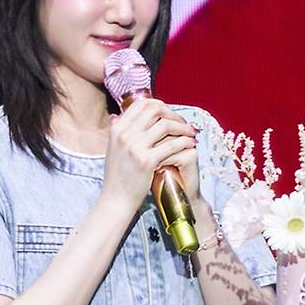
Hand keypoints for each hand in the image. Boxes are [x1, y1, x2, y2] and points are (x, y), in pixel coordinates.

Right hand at [102, 98, 196, 212]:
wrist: (116, 200)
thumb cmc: (117, 177)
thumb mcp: (112, 149)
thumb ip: (119, 132)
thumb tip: (118, 115)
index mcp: (117, 129)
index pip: (141, 104)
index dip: (160, 106)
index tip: (170, 115)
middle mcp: (124, 134)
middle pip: (155, 110)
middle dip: (173, 114)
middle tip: (184, 124)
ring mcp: (135, 147)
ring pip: (166, 125)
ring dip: (182, 128)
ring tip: (191, 134)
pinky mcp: (147, 161)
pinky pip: (171, 145)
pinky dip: (184, 143)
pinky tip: (190, 146)